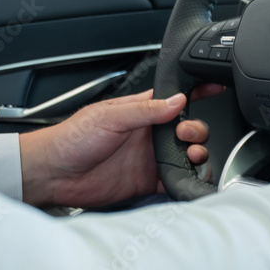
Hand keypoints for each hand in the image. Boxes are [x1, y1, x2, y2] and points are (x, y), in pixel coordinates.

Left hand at [19, 85, 223, 207]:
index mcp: (140, 112)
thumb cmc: (72, 139)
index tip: (213, 87)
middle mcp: (149, 135)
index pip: (174, 98)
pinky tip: (188, 175)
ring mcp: (150, 158)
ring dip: (198, 154)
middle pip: (189, 129)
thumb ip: (146, 109)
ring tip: (191, 154)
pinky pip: (177, 180)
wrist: (56, 174)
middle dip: (197, 130)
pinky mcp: (149, 181)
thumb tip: (176, 101)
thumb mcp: (109, 115)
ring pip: (188, 155)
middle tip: (184, 134)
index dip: (196, 92)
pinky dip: (189, 179)